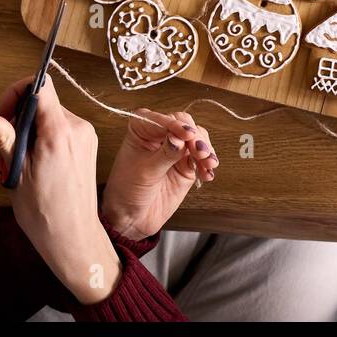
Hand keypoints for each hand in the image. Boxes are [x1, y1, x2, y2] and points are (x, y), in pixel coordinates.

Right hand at [0, 77, 120, 304]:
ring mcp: (85, 135)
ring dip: (29, 131)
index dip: (15, 93)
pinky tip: (35, 164)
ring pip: (50, 116)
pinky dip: (43, 138)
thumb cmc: (44, 213)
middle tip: (7, 151)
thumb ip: (3, 139)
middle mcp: (77, 128)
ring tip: (21, 162)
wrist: (73, 237)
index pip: (39, 85)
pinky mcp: (87, 144)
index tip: (2, 116)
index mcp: (59, 132)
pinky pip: (60, 128)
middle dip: (18, 119)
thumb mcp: (16, 174)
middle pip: (42, 102)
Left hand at [102, 109, 216, 240]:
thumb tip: (180, 139)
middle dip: (195, 137)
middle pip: (185, 125)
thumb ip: (164, 154)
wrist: (132, 217)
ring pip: (198, 138)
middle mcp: (160, 134)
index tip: (187, 135)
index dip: (176, 126)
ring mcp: (176, 149)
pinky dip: (208, 164)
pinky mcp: (187, 164)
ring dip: (206, 149)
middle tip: (201, 152)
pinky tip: (207, 174)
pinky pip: (202, 158)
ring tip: (208, 164)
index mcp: (142, 129)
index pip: (163, 119)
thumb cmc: (127, 190)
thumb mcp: (145, 172)